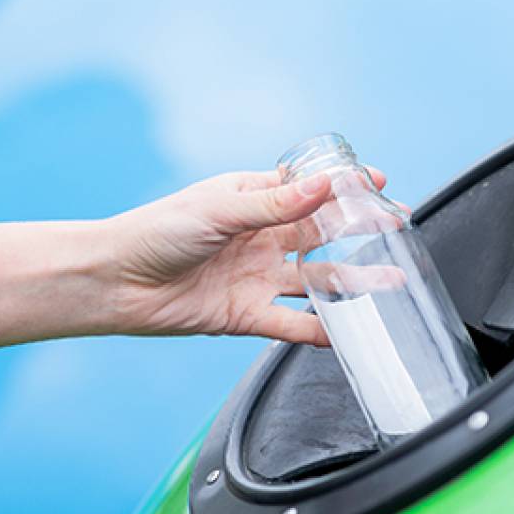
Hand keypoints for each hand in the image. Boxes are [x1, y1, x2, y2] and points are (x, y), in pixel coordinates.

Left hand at [101, 167, 387, 344]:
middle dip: (359, 230)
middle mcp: (259, 238)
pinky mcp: (246, 315)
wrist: (116, 282)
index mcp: (251, 200)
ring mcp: (255, 277)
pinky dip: (319, 328)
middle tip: (397, 227)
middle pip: (321, 234)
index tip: (377, 181)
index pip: (307, 189)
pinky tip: (347, 332)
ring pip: (315, 279)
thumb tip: (326, 184)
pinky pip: (291, 323)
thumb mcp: (220, 209)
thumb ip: (276, 204)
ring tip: (391, 281)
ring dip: (353, 281)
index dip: (342, 186)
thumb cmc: (156, 233)